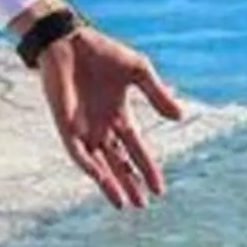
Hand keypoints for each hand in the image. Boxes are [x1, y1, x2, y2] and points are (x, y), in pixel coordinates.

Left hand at [31, 19, 185, 209]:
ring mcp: (83, 128)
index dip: (148, 168)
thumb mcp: (138, 71)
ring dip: (111, 183)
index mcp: (119, 114)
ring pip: (99, 164)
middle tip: (143, 205)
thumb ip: (157, 94)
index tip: (160, 189)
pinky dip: (89, 166)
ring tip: (124, 203)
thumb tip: (180, 117)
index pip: (136, 148)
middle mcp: (101, 126)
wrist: (69, 41)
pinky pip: (78, 153)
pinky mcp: (66, 126)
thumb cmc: (102, 52)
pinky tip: (100, 178)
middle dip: (130, 182)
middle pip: (119, 162)